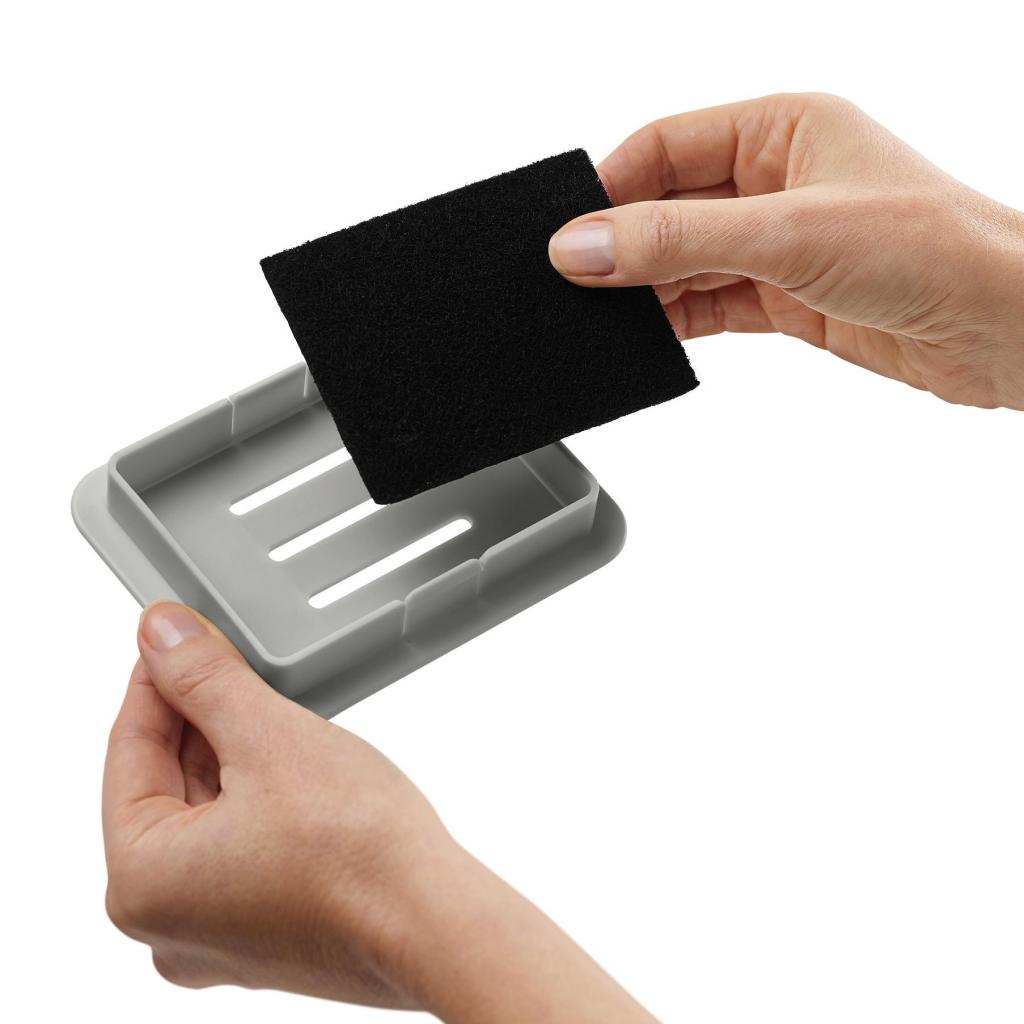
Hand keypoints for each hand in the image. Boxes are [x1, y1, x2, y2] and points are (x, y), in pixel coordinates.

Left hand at [104, 602, 656, 1021]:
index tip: (177, 634)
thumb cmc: (357, 851)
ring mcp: (217, 935)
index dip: (156, 678)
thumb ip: (204, 678)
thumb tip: (161, 632)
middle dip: (199, 715)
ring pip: (206, 814)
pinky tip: (289, 758)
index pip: (128, 750)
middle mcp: (165, 924)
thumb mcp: (270, 737)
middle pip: (166, 784)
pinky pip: (238, 844)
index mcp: (140, 884)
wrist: (437, 924)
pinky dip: (256, 796)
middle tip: (229, 655)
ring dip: (231, 753)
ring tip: (269, 702)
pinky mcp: (264, 932)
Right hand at [549, 93, 1023, 409]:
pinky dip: (675, 322)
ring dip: (645, 291)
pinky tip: (647, 338)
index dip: (610, 188)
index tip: (565, 234)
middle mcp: (776, 180)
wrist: (1003, 328)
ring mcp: (778, 243)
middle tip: (574, 285)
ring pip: (684, 261)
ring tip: (603, 318)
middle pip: (668, 206)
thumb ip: (678, 240)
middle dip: (623, 246)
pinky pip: (709, 304)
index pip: (665, 145)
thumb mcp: (788, 233)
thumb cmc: (934, 248)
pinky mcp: (785, 298)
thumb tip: (584, 247)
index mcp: (782, 128)